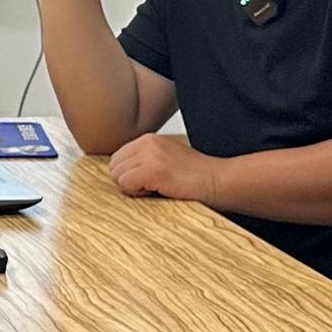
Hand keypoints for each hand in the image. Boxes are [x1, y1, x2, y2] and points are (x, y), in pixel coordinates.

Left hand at [105, 131, 221, 203]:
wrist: (217, 180)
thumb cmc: (195, 176)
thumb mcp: (165, 159)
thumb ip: (143, 160)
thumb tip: (119, 174)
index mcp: (148, 139)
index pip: (117, 158)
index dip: (129, 174)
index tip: (149, 179)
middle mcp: (146, 143)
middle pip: (114, 167)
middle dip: (128, 181)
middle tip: (153, 185)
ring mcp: (149, 155)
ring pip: (117, 177)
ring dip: (134, 188)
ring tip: (158, 187)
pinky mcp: (152, 170)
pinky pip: (125, 184)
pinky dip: (138, 192)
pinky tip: (158, 190)